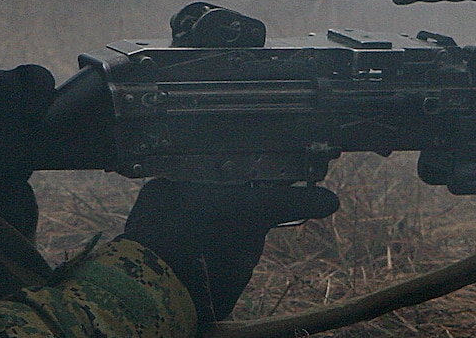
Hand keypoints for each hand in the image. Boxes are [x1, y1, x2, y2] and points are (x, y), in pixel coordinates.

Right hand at [124, 179, 338, 324]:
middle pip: (254, 223)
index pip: (296, 200)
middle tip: (202, 213)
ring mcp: (242, 271)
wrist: (148, 284)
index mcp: (246, 208)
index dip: (314, 198)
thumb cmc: (158, 229)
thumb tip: (189, 181)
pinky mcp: (228, 295)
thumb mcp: (167, 189)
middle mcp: (252, 241)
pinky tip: (181, 261)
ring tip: (182, 240)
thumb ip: (188, 183)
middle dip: (235, 217)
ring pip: (236, 248)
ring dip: (216, 241)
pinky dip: (207, 264)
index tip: (327, 199)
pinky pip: (222, 271)